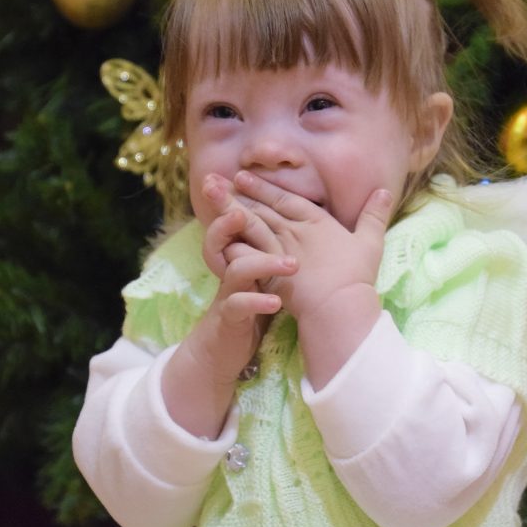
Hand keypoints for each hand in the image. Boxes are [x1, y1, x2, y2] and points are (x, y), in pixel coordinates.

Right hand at [160, 176, 297, 438]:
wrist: (223, 351)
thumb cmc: (249, 309)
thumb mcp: (262, 277)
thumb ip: (274, 251)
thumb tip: (302, 226)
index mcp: (244, 256)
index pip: (238, 222)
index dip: (238, 199)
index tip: (239, 175)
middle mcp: (233, 270)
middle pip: (225, 236)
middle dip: (226, 217)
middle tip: (239, 206)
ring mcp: (230, 294)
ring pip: (235, 269)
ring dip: (260, 263)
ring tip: (289, 263)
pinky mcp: (230, 319)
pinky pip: (238, 307)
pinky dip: (256, 303)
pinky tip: (274, 302)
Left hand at [231, 170, 392, 318]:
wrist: (340, 305)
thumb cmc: (357, 276)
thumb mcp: (371, 241)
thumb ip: (374, 215)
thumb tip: (385, 191)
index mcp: (317, 223)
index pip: (286, 199)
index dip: (264, 187)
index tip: (244, 175)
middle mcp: (295, 232)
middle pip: (263, 208)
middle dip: (240, 192)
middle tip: (217, 180)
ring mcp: (281, 251)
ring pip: (251, 225)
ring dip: (231, 211)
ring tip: (212, 199)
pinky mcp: (270, 272)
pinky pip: (247, 254)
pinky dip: (232, 244)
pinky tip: (217, 238)